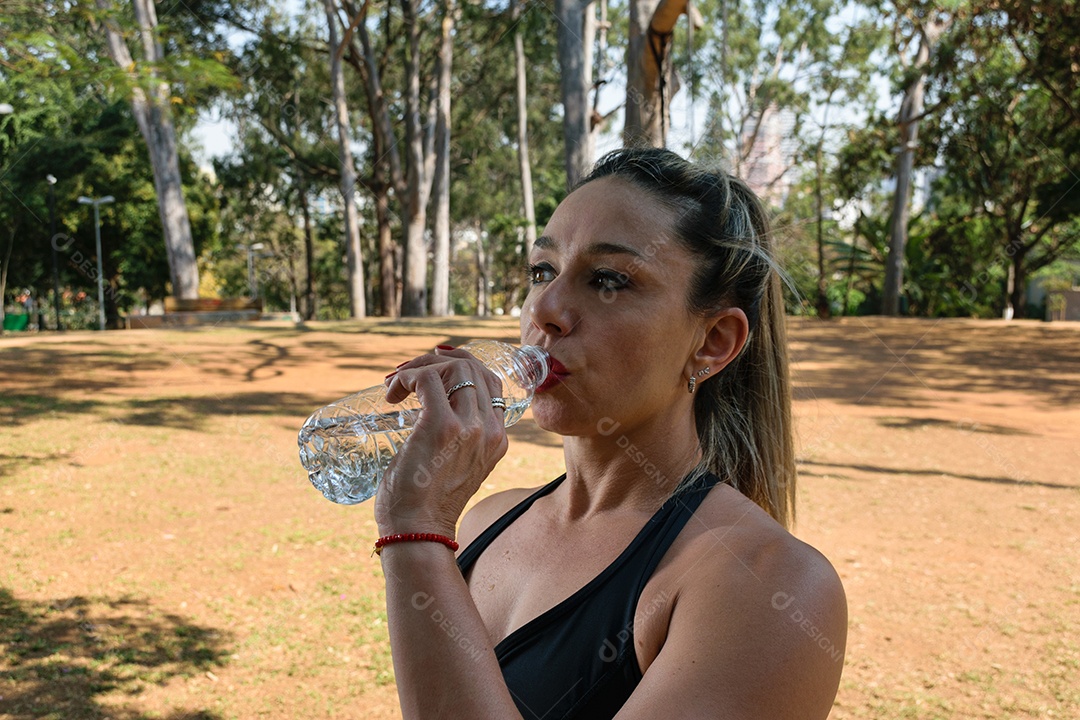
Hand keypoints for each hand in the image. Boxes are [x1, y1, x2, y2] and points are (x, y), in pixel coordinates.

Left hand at [374, 346, 507, 537]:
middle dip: (437, 360)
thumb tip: (428, 417)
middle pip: (473, 368)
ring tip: (397, 383)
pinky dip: (407, 378)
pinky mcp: (441, 426)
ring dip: (420, 366)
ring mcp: (468, 427)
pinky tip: (392, 393)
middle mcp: (489, 430)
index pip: (490, 382)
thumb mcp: (456, 468)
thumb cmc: (426, 505)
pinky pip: (427, 380)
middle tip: (407, 374)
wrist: (418, 532)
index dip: (460, 366)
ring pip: (453, 368)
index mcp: (496, 438)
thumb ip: (456, 443)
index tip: (432, 368)